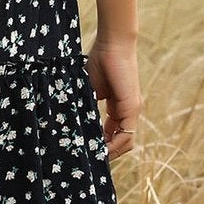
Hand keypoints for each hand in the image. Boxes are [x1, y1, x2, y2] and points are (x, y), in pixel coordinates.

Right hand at [86, 36, 142, 157]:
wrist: (111, 44)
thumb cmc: (99, 61)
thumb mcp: (88, 91)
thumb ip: (85, 107)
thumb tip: (70, 123)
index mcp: (118, 108)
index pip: (113, 134)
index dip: (101, 145)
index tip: (86, 151)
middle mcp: (128, 112)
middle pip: (121, 141)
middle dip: (106, 152)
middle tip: (88, 159)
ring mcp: (132, 110)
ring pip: (126, 142)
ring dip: (111, 152)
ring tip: (93, 157)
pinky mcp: (132, 107)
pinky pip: (127, 134)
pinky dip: (114, 144)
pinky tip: (100, 148)